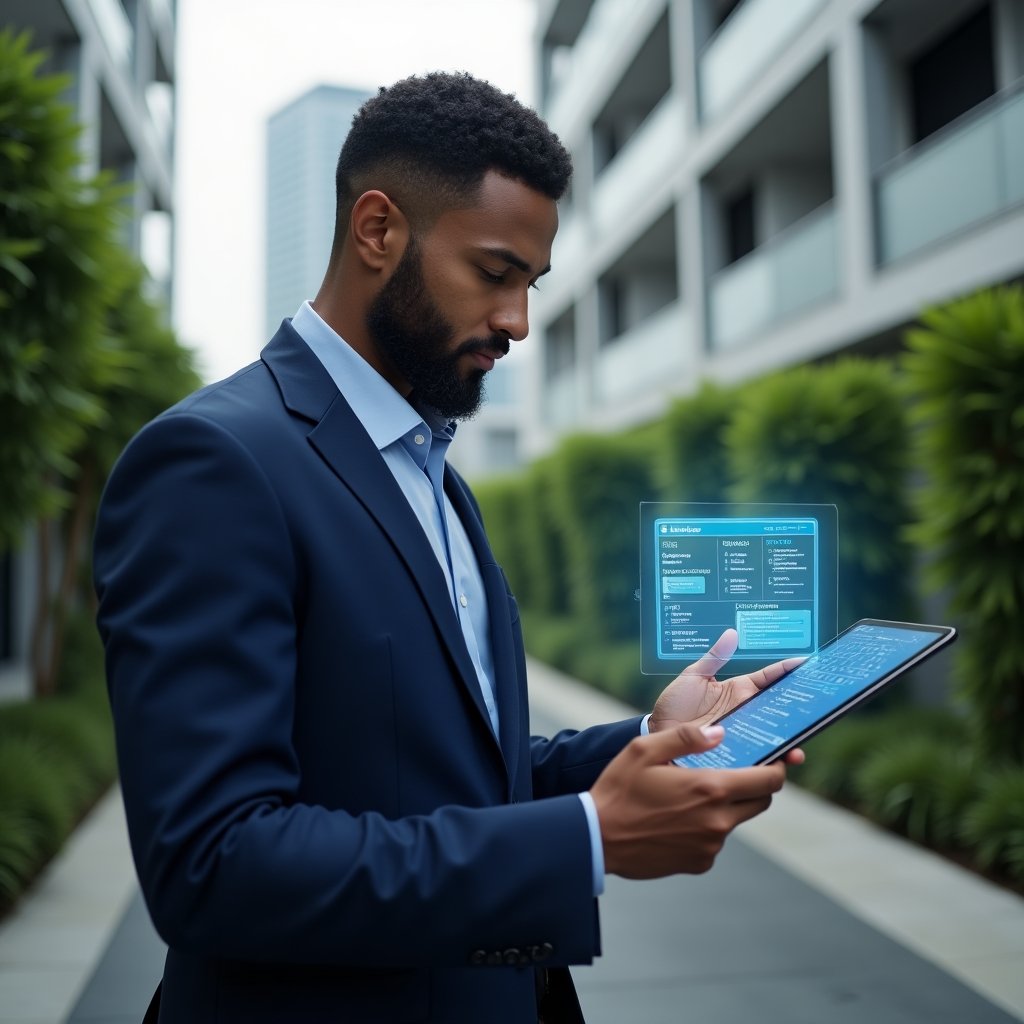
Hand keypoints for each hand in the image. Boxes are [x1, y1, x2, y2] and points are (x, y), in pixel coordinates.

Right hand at [590, 722, 784, 878]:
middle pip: (761, 802)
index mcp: (710, 789)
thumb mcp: (645, 749)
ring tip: (690, 796)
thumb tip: (721, 733)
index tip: (776, 761)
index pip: (768, 781)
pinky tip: (677, 819)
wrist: (597, 838)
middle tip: (733, 773)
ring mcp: (710, 846)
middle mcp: (718, 821)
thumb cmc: (619, 789)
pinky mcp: (699, 863)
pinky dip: (706, 828)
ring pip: (735, 821)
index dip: (778, 769)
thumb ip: (686, 737)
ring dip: (725, 807)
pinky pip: (715, 840)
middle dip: (755, 785)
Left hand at [650, 630, 804, 764]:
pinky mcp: (738, 752)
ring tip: (802, 737)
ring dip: (792, 736)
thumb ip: (714, 657)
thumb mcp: (693, 677)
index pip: (771, 678)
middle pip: (782, 708)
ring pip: (776, 734)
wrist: (657, 735)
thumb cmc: (674, 705)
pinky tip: (781, 758)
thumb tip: (731, 633)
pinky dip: (772, 757)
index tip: (810, 663)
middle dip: (802, 705)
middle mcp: (747, 712)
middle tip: (821, 701)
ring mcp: (744, 732)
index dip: (790, 670)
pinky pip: (760, 754)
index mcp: (740, 690)